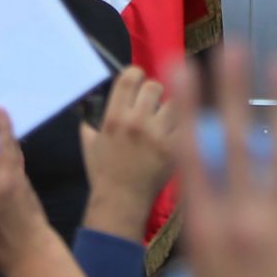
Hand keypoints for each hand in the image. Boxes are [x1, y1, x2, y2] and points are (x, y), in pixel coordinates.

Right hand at [79, 65, 177, 241]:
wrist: (121, 203)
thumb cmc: (104, 175)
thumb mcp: (90, 147)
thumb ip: (90, 127)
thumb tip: (88, 113)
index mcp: (113, 117)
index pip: (129, 77)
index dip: (137, 74)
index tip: (140, 81)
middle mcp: (135, 122)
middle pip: (155, 86)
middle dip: (155, 93)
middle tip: (155, 105)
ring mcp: (156, 135)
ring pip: (174, 103)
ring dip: (172, 110)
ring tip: (167, 121)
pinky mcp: (175, 148)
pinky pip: (187, 124)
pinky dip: (184, 127)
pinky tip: (180, 133)